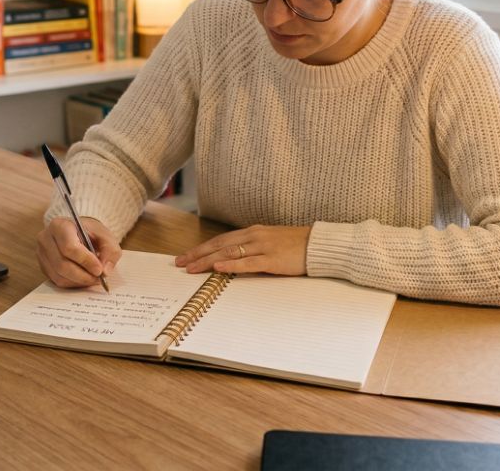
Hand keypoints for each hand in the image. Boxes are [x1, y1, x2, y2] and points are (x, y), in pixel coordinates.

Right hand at [37, 216, 121, 287]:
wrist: (78, 233)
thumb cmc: (91, 233)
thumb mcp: (106, 236)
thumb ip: (110, 251)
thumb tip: (105, 271)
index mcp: (60, 225)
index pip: (69, 247)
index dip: (85, 261)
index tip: (99, 269)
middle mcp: (46, 238)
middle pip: (62, 264)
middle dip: (83, 275)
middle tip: (98, 278)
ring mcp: (42, 253)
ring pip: (59, 275)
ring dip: (79, 281)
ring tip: (93, 278)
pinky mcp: (43, 266)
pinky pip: (57, 280)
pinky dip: (73, 283)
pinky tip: (83, 279)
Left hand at [174, 225, 309, 275]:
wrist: (320, 245)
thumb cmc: (297, 245)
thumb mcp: (271, 243)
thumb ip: (253, 248)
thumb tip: (234, 258)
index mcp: (253, 232)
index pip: (221, 240)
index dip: (202, 248)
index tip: (186, 256)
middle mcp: (254, 236)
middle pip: (219, 245)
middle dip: (197, 254)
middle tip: (179, 263)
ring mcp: (262, 247)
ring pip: (228, 253)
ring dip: (207, 260)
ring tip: (191, 268)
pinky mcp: (272, 259)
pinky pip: (247, 262)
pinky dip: (231, 265)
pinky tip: (217, 268)